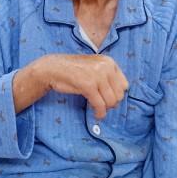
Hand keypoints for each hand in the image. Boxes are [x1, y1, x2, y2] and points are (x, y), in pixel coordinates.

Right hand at [14, 54, 128, 120]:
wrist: (53, 68)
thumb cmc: (73, 71)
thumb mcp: (94, 68)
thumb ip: (107, 79)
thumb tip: (117, 101)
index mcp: (109, 62)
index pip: (124, 85)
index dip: (116, 94)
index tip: (106, 98)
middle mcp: (106, 67)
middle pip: (119, 95)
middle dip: (110, 103)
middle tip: (99, 105)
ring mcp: (97, 75)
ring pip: (111, 102)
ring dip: (104, 109)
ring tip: (95, 108)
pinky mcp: (88, 85)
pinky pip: (100, 105)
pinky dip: (99, 113)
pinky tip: (96, 115)